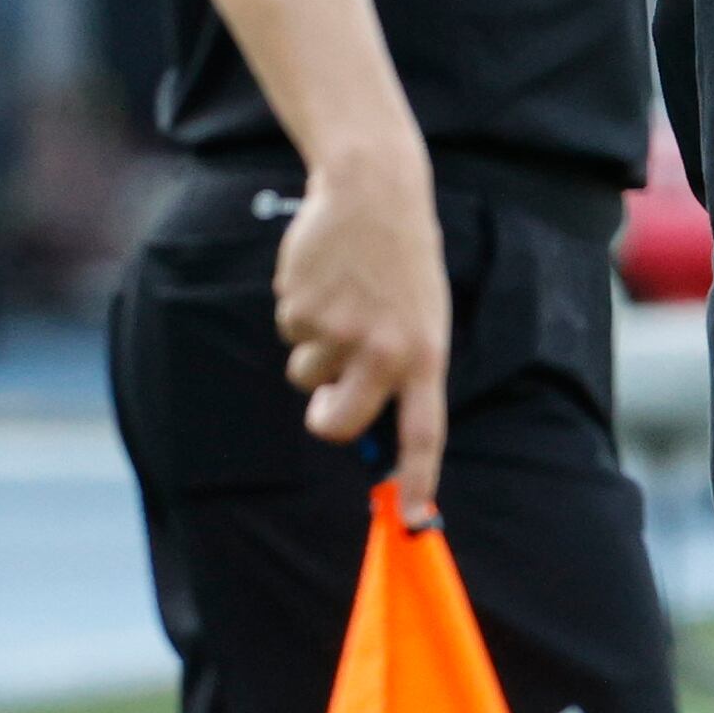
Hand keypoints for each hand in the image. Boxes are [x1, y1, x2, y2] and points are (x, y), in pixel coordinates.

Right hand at [274, 143, 452, 515]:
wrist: (374, 191)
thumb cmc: (401, 262)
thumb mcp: (422, 316)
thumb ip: (399, 369)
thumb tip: (362, 425)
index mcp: (425, 356)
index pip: (423, 433)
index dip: (416, 481)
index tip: (411, 521)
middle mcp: (383, 352)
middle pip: (338, 424)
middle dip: (324, 417)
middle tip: (326, 394)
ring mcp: (338, 332)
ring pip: (304, 373)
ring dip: (313, 346)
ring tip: (342, 297)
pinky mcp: (301, 309)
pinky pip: (288, 331)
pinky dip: (298, 308)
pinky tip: (324, 275)